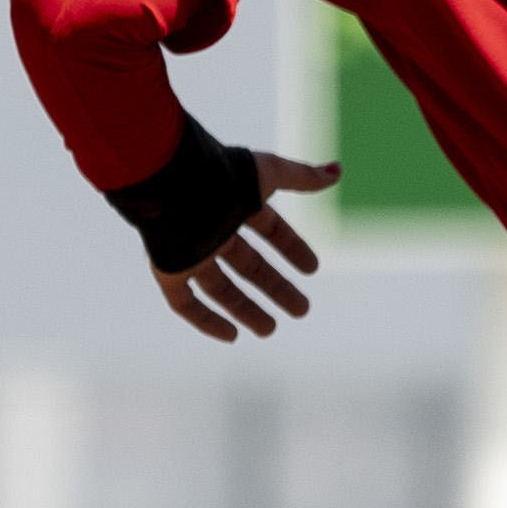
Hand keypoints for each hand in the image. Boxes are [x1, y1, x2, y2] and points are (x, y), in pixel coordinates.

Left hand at [161, 153, 339, 340]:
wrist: (172, 182)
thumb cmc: (220, 173)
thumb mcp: (268, 174)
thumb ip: (302, 176)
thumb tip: (337, 171)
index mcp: (235, 205)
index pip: (269, 230)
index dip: (291, 248)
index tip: (312, 269)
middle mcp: (213, 230)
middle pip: (248, 265)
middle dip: (275, 287)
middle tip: (301, 310)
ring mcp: (190, 252)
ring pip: (220, 288)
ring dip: (245, 309)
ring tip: (270, 330)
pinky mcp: (169, 270)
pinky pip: (184, 302)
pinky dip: (206, 321)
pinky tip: (230, 336)